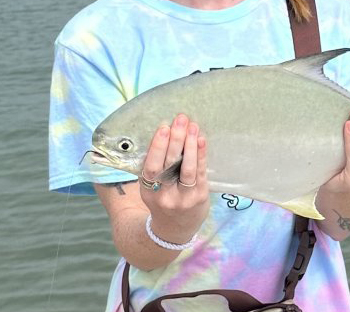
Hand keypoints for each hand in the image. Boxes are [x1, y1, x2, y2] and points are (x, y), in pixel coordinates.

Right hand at [140, 114, 208, 244]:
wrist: (175, 230)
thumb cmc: (163, 199)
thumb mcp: (151, 188)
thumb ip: (155, 167)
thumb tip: (165, 132)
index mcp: (148, 191)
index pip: (151, 167)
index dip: (157, 147)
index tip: (163, 127)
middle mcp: (164, 196)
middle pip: (169, 164)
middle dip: (176, 139)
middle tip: (180, 119)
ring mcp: (183, 198)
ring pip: (187, 169)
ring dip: (190, 145)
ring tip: (193, 126)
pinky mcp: (199, 198)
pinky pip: (200, 173)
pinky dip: (201, 155)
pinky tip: (201, 140)